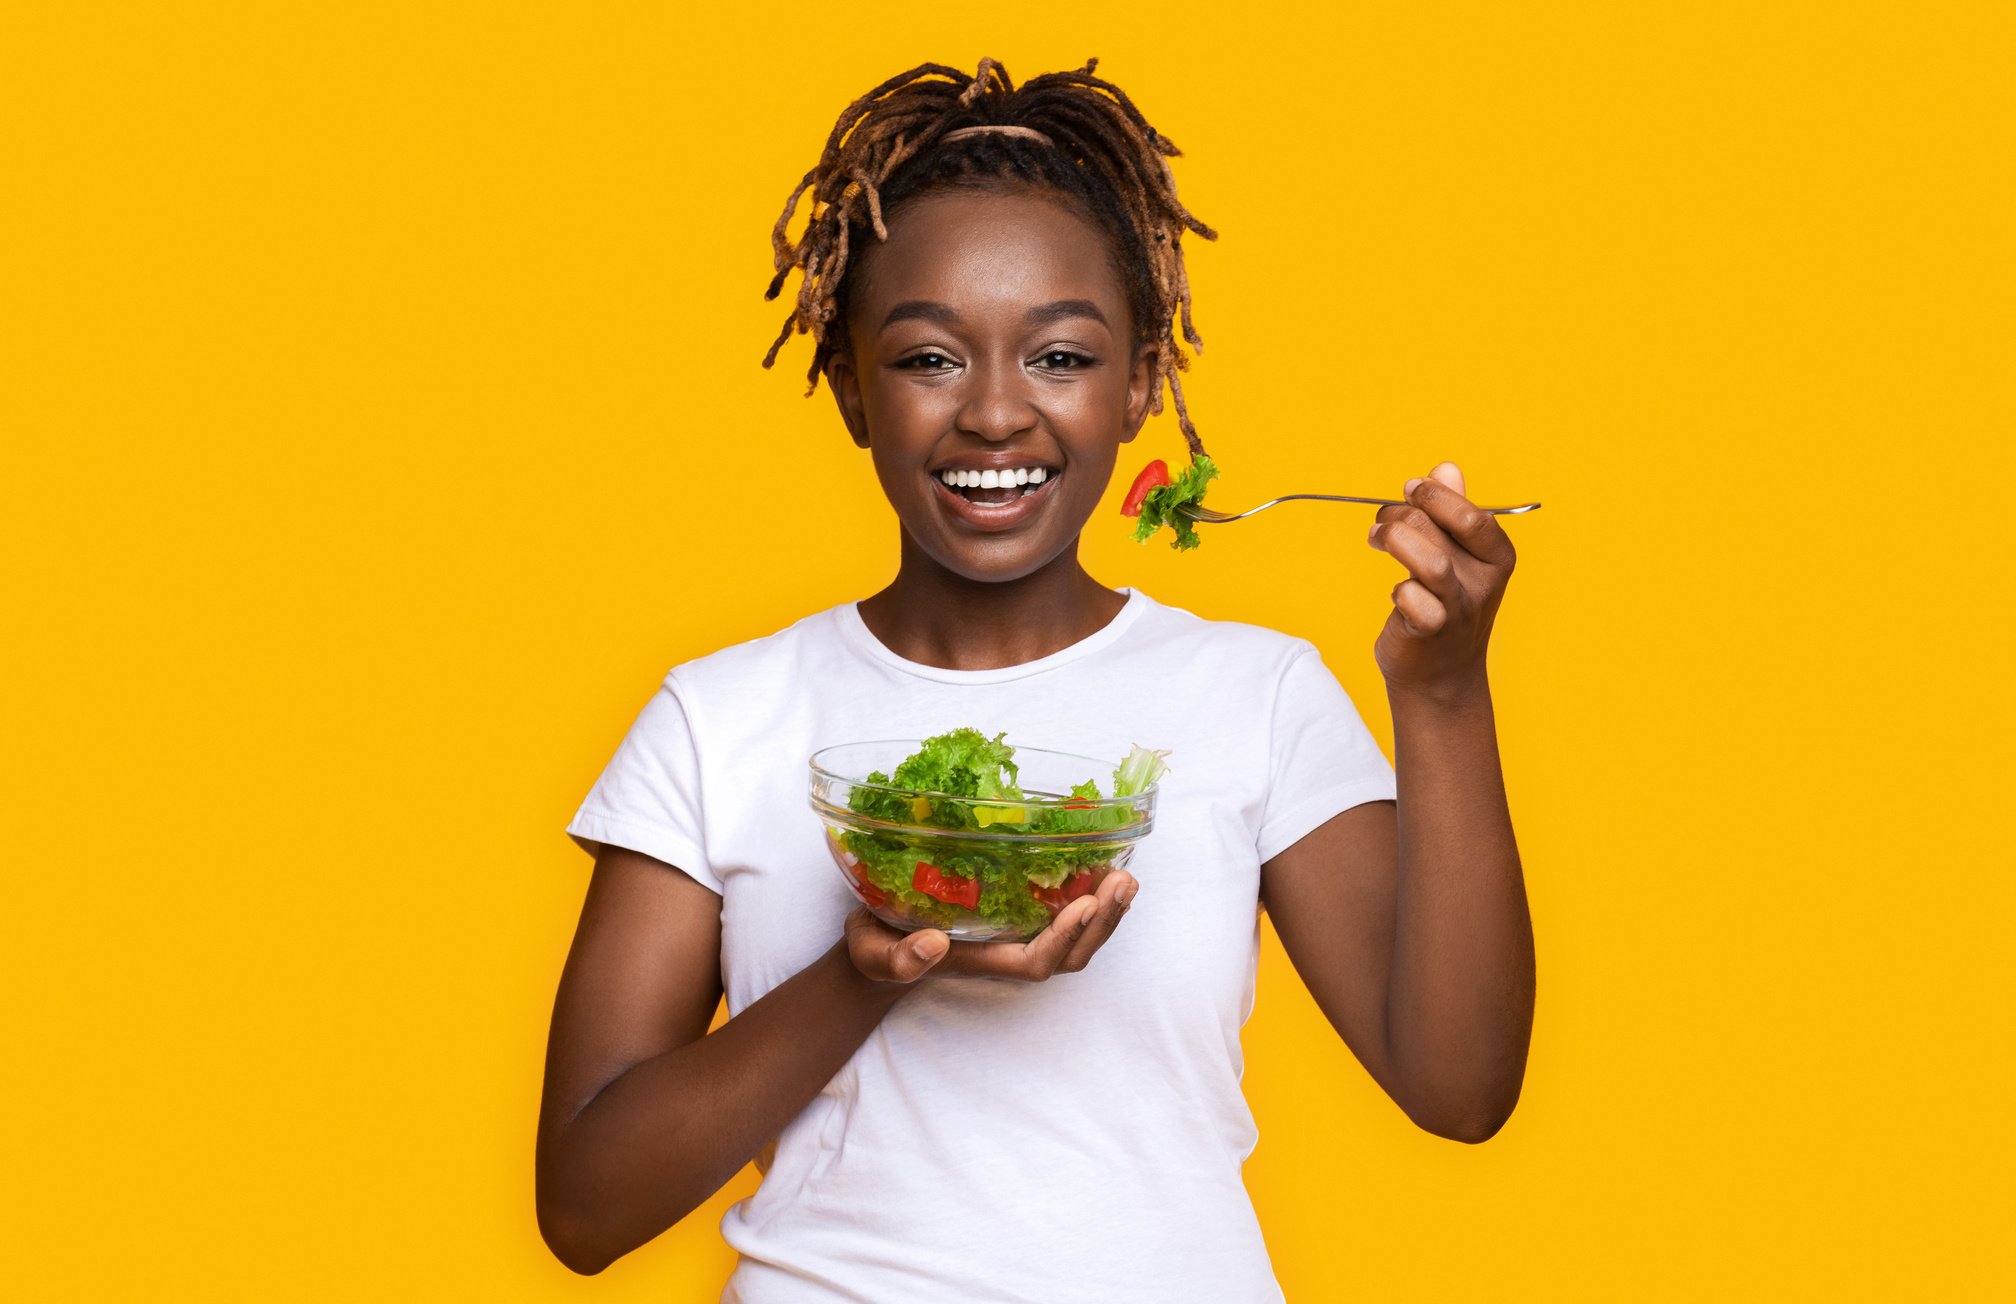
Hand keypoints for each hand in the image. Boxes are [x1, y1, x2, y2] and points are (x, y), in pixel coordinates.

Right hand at [843, 870, 1137, 983]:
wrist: (877, 950)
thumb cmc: (877, 951)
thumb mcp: (876, 954)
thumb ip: (899, 958)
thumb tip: (932, 947)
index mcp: (982, 961)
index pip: (1037, 961)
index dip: (1065, 938)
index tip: (1084, 905)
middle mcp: (1008, 954)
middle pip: (1071, 954)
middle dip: (1101, 923)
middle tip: (1124, 883)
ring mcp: (1016, 937)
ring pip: (1076, 939)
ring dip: (1106, 912)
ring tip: (1126, 879)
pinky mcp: (1016, 918)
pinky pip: (1065, 917)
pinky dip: (1091, 899)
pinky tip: (1103, 871)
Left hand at [1367, 461, 1516, 696]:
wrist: (1440, 676)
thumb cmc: (1445, 605)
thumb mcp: (1457, 556)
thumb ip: (1451, 512)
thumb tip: (1446, 468)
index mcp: (1497, 555)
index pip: (1471, 513)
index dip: (1434, 495)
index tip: (1409, 489)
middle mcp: (1485, 581)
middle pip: (1439, 529)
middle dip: (1401, 515)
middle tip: (1381, 523)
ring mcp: (1460, 608)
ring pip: (1429, 562)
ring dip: (1394, 541)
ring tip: (1377, 540)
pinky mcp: (1432, 631)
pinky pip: (1411, 600)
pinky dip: (1397, 590)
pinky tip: (1396, 593)